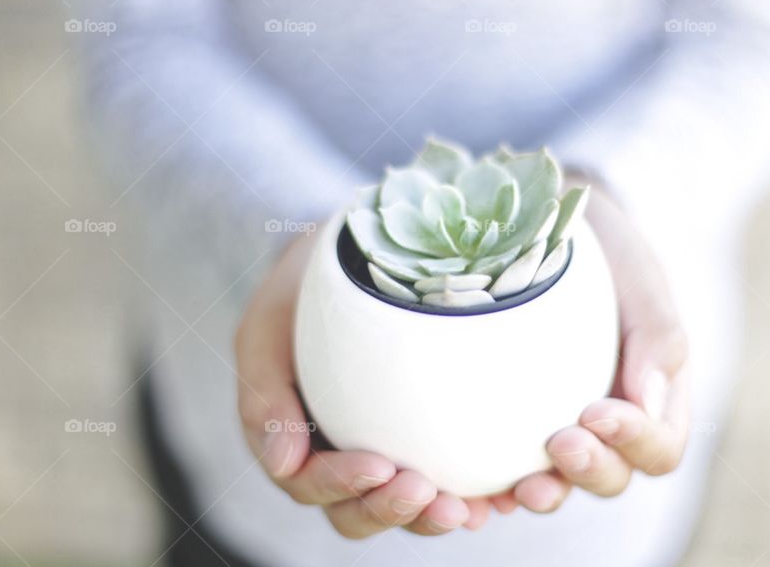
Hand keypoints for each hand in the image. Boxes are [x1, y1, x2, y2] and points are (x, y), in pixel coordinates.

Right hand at [235, 231, 492, 537]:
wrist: (350, 255)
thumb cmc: (301, 292)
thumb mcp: (269, 327)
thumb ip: (266, 392)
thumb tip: (282, 465)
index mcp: (296, 441)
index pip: (312, 483)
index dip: (343, 485)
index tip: (380, 466)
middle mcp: (342, 457)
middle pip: (360, 511)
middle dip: (392, 511)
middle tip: (426, 491)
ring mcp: (389, 452)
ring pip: (409, 507)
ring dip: (434, 515)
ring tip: (468, 508)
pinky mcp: (434, 440)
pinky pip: (457, 480)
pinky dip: (478, 495)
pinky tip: (503, 494)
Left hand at [512, 179, 690, 511]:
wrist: (542, 227)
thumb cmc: (603, 252)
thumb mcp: (639, 277)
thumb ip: (656, 334)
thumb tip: (646, 404)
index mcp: (652, 402)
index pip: (658, 448)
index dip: (635, 443)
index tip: (597, 411)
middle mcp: (606, 429)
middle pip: (609, 477)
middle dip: (588, 471)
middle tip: (560, 443)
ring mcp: (554, 432)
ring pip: (556, 485)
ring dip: (541, 492)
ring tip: (516, 488)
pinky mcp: (504, 430)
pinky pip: (496, 472)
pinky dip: (485, 489)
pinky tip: (464, 490)